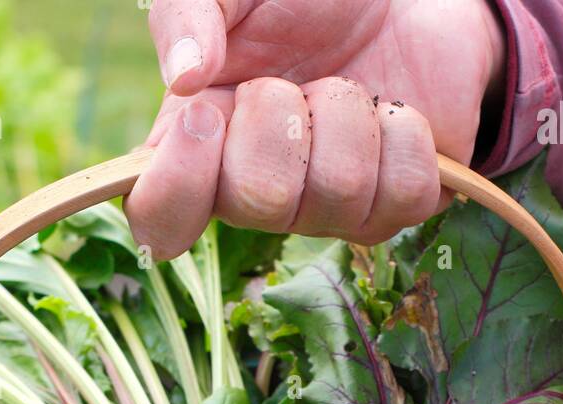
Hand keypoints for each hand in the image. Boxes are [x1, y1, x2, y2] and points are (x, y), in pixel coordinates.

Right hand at [125, 0, 505, 258]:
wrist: (402, 0)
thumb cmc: (304, 1)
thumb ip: (186, 14)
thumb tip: (184, 78)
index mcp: (199, 152)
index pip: (159, 222)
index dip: (176, 189)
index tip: (203, 119)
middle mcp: (260, 196)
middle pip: (257, 201)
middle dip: (279, 117)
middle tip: (291, 82)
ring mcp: (331, 213)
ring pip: (337, 192)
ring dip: (346, 113)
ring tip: (348, 87)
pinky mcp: (397, 208)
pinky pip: (402, 191)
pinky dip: (403, 130)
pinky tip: (393, 110)